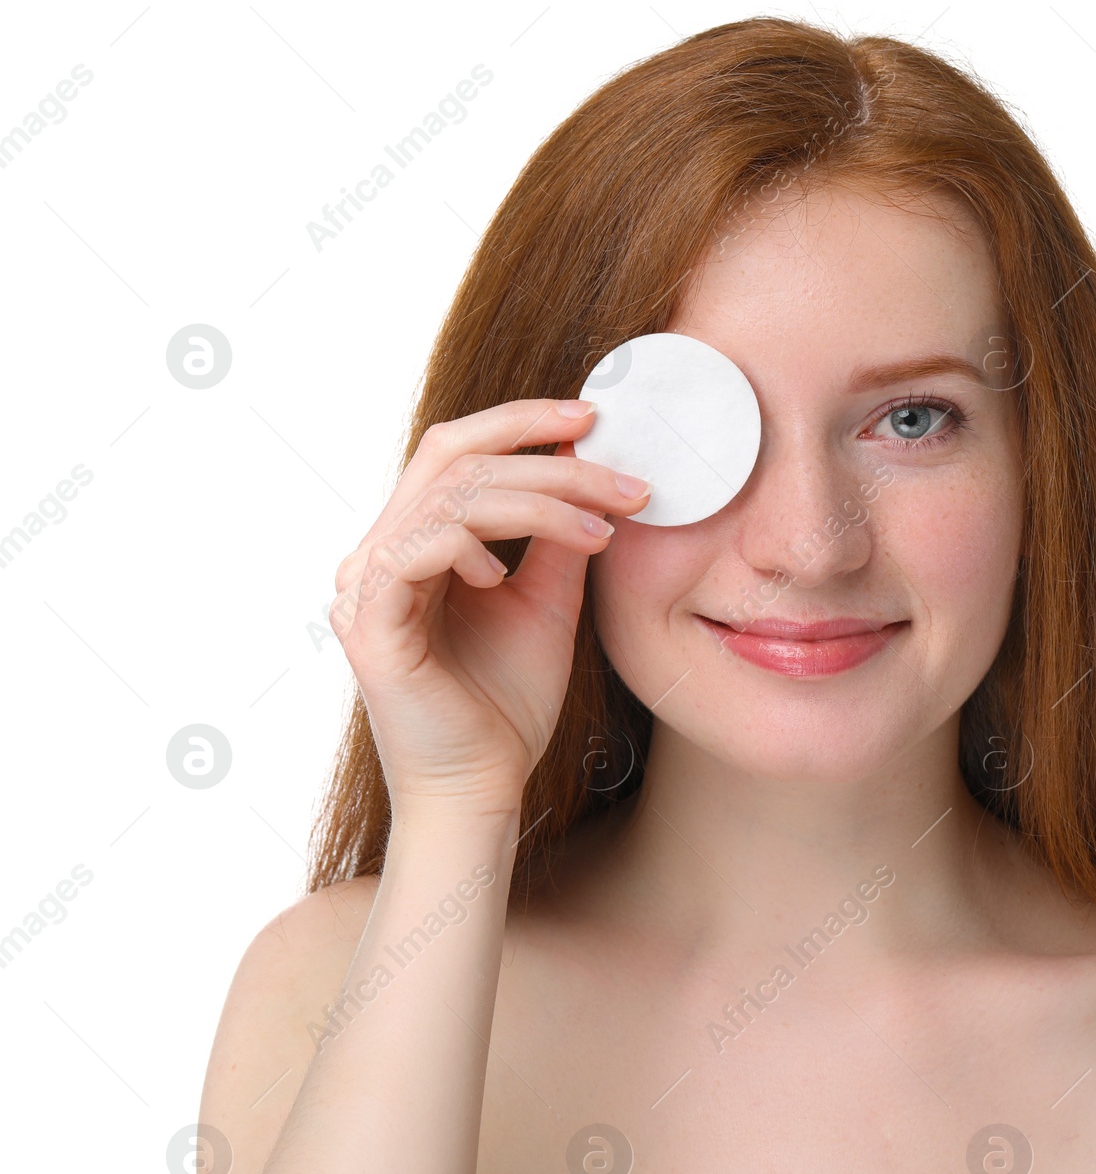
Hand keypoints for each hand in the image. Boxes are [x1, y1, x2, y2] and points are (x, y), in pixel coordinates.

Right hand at [328, 398, 650, 819]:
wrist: (484, 787)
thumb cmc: (507, 702)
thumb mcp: (548, 601)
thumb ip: (556, 535)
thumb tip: (582, 459)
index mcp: (417, 540)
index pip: (458, 451)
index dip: (520, 422)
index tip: (592, 417)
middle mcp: (381, 552)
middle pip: (451, 456)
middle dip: (543, 456)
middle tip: (618, 472)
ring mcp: (366, 585)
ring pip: (447, 496)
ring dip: (536, 502)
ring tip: (598, 532)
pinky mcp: (367, 624)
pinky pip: (415, 549)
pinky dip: (471, 545)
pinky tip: (505, 574)